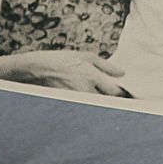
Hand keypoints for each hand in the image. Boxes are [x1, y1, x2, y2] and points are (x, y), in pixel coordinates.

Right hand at [0, 50, 127, 96]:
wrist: (37, 69)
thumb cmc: (61, 60)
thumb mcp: (85, 56)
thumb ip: (105, 65)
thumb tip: (121, 73)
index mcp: (91, 76)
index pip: (114, 91)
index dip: (122, 93)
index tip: (125, 91)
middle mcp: (85, 89)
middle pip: (107, 102)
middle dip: (113, 99)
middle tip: (118, 95)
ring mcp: (77, 98)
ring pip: (97, 105)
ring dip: (102, 102)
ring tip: (101, 95)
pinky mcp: (70, 103)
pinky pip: (86, 107)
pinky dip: (91, 104)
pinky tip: (89, 97)